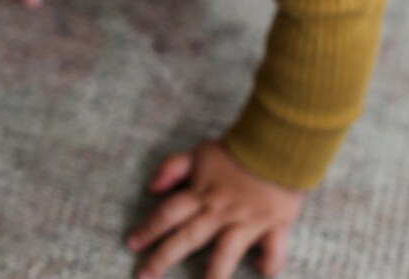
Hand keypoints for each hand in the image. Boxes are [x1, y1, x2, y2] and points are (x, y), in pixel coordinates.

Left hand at [126, 140, 303, 278]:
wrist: (276, 142)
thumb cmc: (236, 149)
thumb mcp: (199, 152)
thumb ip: (173, 167)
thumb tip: (151, 188)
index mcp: (202, 193)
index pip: (168, 213)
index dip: (148, 229)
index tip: (132, 244)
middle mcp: (220, 211)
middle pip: (187, 237)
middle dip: (163, 258)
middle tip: (143, 276)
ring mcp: (247, 221)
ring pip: (225, 253)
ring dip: (213, 275)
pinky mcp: (274, 225)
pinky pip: (272, 251)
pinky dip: (268, 264)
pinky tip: (259, 270)